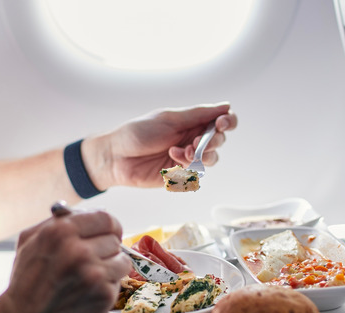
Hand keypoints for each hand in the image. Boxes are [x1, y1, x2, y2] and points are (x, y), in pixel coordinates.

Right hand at [0, 209, 130, 312]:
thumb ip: (57, 222)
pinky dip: (107, 288)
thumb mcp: (29, 242)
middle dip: (105, 250)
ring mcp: (93, 273)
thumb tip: (85, 212)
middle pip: (115, 239)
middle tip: (90, 263)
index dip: (108, 227)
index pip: (105, 218)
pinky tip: (87, 294)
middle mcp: (78, 250)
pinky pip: (118, 282)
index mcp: (60, 231)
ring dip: (110, 269)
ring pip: (122, 260)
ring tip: (88, 280)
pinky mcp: (103, 294)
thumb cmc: (25, 285)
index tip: (106, 234)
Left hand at [83, 102, 237, 189]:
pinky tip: (172, 159)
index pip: (220, 120)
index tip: (222, 123)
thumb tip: (225, 106)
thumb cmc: (138, 133)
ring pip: (211, 159)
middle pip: (219, 141)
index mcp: (191, 122)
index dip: (228, 122)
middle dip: (213, 141)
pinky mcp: (180, 175)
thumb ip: (198, 115)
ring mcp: (186, 158)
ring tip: (182, 152)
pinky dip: (188, 166)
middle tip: (196, 141)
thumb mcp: (169, 119)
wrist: (116, 157)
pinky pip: (196, 174)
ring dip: (201, 155)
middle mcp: (192, 139)